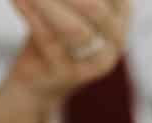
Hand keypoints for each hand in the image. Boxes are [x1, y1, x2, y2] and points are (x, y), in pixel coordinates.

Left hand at [0, 0, 129, 122]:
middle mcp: (115, 44)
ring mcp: (93, 64)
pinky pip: (47, 40)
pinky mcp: (66, 76)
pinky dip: (30, 14)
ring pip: (74, 31)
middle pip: (98, 10)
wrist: (36, 86)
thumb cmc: (53, 35)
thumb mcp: (72, 8)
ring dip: (48, 4)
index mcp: (121, 18)